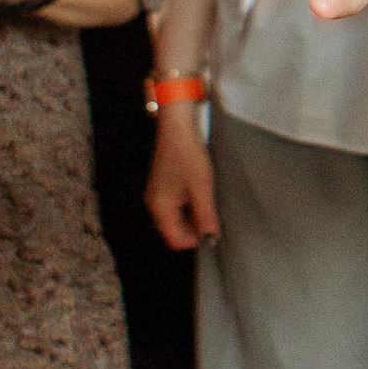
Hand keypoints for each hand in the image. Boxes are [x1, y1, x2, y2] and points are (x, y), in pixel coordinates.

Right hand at [146, 103, 218, 250]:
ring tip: (207, 202)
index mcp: (160, 207)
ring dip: (193, 217)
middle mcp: (155, 203)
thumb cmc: (187, 153)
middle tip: (212, 218)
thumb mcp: (201, 187)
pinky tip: (201, 193)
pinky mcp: (164, 186)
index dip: (194, 242)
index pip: (175, 240)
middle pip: (175, 231)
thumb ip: (206, 216)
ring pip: (177, 218)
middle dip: (194, 230)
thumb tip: (211, 238)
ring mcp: (158, 194)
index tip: (211, 234)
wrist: (178, 126)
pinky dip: (189, 206)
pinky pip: (176, 205)